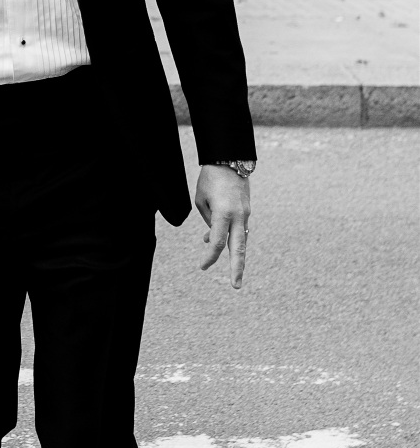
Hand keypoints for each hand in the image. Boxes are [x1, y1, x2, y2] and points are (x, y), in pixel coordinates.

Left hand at [195, 164, 249, 287]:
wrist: (230, 161)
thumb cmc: (210, 180)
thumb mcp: (201, 200)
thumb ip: (208, 221)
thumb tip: (212, 238)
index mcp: (224, 213)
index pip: (218, 242)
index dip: (210, 257)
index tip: (202, 267)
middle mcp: (238, 216)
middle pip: (238, 248)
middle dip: (237, 268)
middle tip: (236, 286)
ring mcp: (245, 215)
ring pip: (241, 241)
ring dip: (235, 256)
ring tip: (233, 274)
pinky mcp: (247, 212)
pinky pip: (240, 231)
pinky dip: (231, 239)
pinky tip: (213, 240)